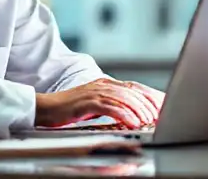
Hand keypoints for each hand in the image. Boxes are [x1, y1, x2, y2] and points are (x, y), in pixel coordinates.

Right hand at [34, 78, 165, 128]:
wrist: (45, 108)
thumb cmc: (69, 108)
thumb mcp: (94, 104)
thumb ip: (111, 105)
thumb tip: (129, 114)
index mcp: (105, 84)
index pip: (133, 88)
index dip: (149, 96)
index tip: (161, 107)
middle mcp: (102, 84)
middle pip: (132, 92)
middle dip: (147, 105)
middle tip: (157, 117)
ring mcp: (94, 92)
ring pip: (123, 98)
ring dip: (137, 110)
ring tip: (147, 121)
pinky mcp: (87, 101)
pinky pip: (110, 107)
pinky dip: (123, 114)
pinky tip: (131, 122)